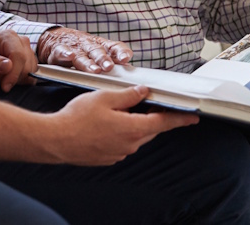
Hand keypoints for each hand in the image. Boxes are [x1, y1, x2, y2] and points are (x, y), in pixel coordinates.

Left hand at [0, 29, 36, 91]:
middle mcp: (20, 41)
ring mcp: (26, 51)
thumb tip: (8, 65)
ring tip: (0, 77)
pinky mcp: (28, 62)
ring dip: (16, 80)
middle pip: (27, 64)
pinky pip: (31, 76)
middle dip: (13, 77)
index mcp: (7, 37)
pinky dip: (20, 81)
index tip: (5, 87)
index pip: (19, 55)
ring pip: (30, 71)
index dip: (14, 74)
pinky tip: (7, 79)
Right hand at [37, 27, 132, 72]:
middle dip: (104, 59)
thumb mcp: (97, 52)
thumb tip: (129, 71)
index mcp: (100, 45)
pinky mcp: (58, 50)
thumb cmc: (82, 49)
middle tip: (109, 67)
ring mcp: (74, 47)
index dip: (120, 52)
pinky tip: (70, 56)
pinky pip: (62, 51)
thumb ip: (112, 60)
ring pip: (82, 55)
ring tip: (95, 70)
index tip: (126, 58)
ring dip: (88, 62)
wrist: (55, 38)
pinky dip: (66, 53)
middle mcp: (88, 45)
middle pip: (98, 51)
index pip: (113, 46)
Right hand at [46, 86, 197, 164]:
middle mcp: (129, 145)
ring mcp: (118, 154)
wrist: (55, 140)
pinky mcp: (108, 158)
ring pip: (135, 136)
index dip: (179, 119)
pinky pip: (122, 143)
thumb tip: (144, 92)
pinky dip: (121, 132)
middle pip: (149, 129)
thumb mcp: (105, 98)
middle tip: (147, 102)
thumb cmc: (77, 118)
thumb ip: (128, 95)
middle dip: (151, 116)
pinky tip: (107, 123)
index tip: (193, 117)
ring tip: (118, 110)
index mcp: (132, 129)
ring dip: (133, 124)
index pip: (163, 122)